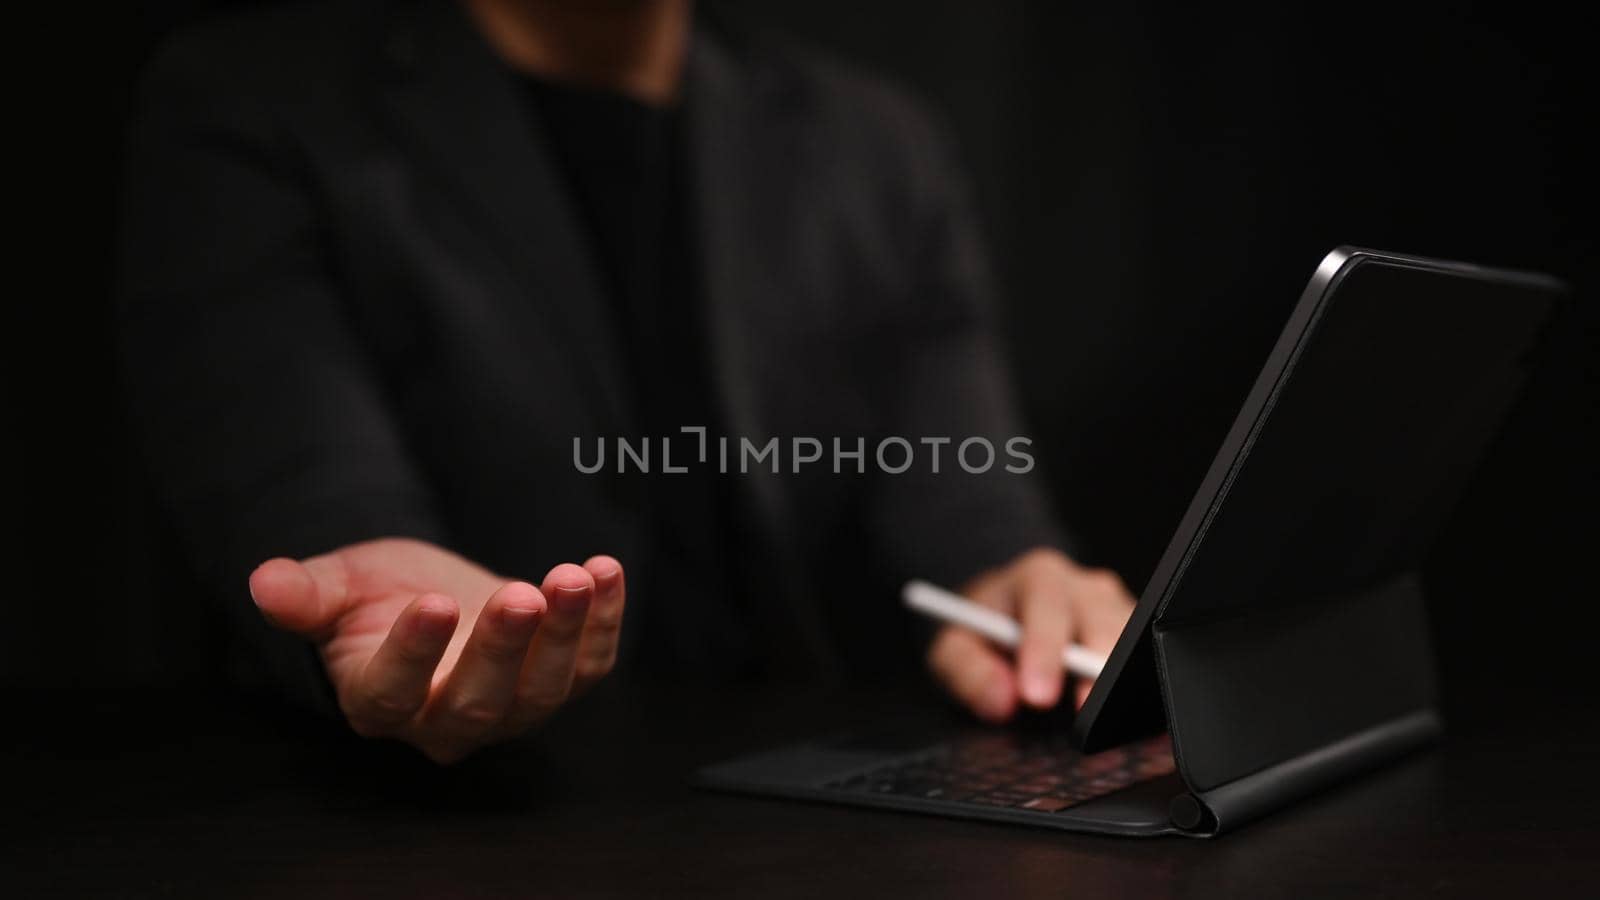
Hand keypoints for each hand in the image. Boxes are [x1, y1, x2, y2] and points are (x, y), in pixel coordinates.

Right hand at [248, 538, 624, 762]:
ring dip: (563, 635)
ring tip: (574, 576)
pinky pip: (589, 666)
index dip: (413, 654)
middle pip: (477, 704)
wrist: (432, 595)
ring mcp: (510, 709)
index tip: (432, 602)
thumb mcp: (337, 585)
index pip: (393, 693)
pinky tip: (605, 572)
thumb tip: (264, 583)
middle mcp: (444, 721)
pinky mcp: (558, 683)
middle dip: (503, 649)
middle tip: (520, 595)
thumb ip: (307, 593)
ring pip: (542, 692)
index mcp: (377, 701)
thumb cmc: (376, 596)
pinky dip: (604, 623)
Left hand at [927, 547, 1133, 721]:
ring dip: (1120, 679)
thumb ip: (968, 671)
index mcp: (1038, 577)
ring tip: (1107, 719)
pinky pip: (1144, 659)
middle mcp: (1083, 588)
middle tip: (1084, 713)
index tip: (1035, 694)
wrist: (1005, 615)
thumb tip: (1000, 699)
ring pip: (1132, 639)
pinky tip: (1125, 716)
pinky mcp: (1133, 636)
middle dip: (1095, 668)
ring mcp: (1115, 611)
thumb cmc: (983, 629)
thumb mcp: (955, 646)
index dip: (1043, 650)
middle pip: (1102, 621)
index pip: (1047, 606)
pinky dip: (1135, 688)